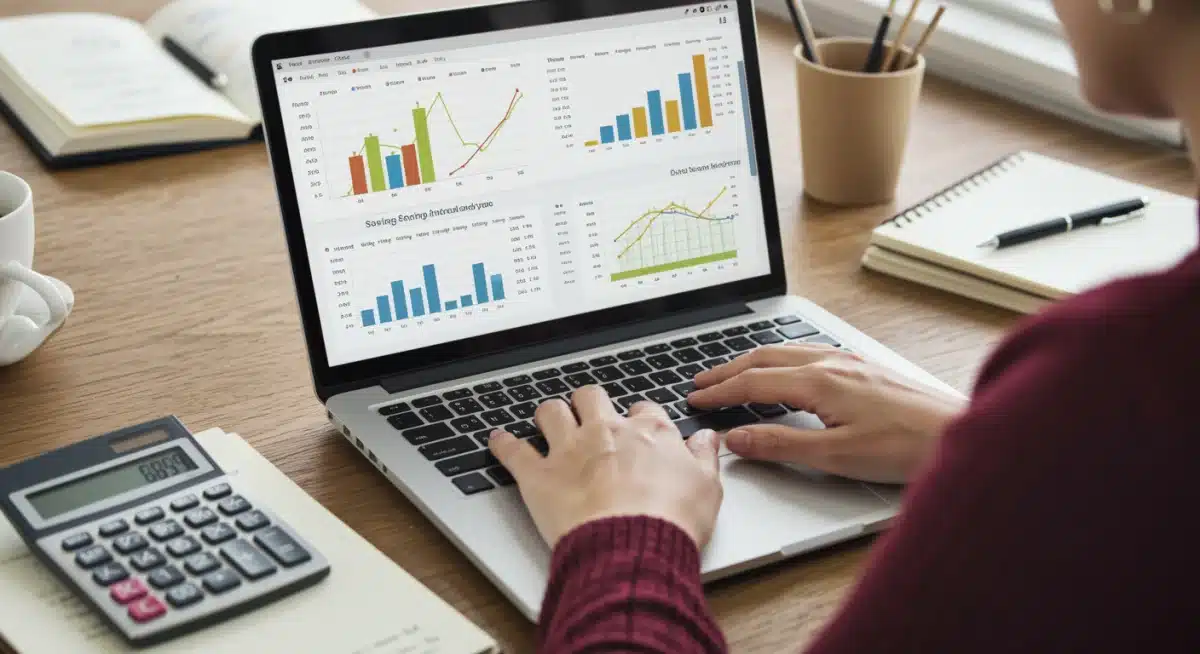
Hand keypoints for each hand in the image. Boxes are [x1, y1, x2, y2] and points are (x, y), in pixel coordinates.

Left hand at [487, 386, 722, 549]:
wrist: (633, 546)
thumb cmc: (671, 521)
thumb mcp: (707, 488)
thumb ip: (704, 458)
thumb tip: (707, 439)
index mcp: (649, 433)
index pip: (643, 410)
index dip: (638, 419)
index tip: (638, 430)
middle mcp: (606, 432)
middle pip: (592, 397)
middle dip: (589, 403)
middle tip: (590, 416)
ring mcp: (569, 450)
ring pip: (551, 412)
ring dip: (549, 415)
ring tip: (548, 421)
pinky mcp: (539, 475)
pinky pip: (513, 450)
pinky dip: (502, 444)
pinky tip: (497, 440)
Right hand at [688, 344, 965, 483]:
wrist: (961, 432)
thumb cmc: (907, 447)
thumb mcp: (834, 456)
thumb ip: (780, 445)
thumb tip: (735, 439)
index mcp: (819, 381)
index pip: (754, 383)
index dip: (720, 391)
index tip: (696, 397)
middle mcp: (833, 363)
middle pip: (765, 358)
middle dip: (729, 369)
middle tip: (701, 380)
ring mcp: (851, 362)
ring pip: (787, 352)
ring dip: (754, 361)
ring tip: (734, 372)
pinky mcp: (866, 369)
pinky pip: (810, 353)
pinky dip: (781, 358)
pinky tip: (787, 368)